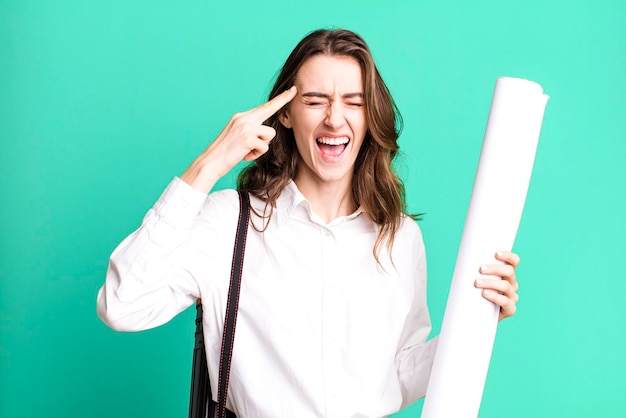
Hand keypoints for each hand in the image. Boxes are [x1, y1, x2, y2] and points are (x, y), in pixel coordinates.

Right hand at [181, 86, 297, 192]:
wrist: (210, 162)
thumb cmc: (224, 153)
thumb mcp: (237, 136)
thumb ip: (250, 130)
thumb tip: (265, 133)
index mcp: (240, 117)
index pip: (263, 107)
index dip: (278, 99)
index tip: (291, 90)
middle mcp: (243, 118)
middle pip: (269, 109)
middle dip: (282, 100)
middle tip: (294, 90)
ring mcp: (245, 127)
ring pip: (270, 134)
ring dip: (263, 146)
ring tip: (248, 151)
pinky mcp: (248, 138)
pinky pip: (264, 147)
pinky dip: (257, 155)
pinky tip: (245, 156)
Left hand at [474, 250, 519, 320]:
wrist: (477, 316)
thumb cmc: (475, 293)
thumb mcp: (476, 279)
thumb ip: (473, 269)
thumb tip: (461, 258)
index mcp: (506, 274)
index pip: (514, 261)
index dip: (508, 256)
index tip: (496, 253)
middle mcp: (512, 284)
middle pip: (509, 272)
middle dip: (494, 268)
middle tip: (480, 269)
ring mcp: (512, 297)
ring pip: (506, 286)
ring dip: (491, 282)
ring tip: (477, 282)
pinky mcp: (510, 309)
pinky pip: (506, 302)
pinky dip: (495, 297)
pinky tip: (485, 293)